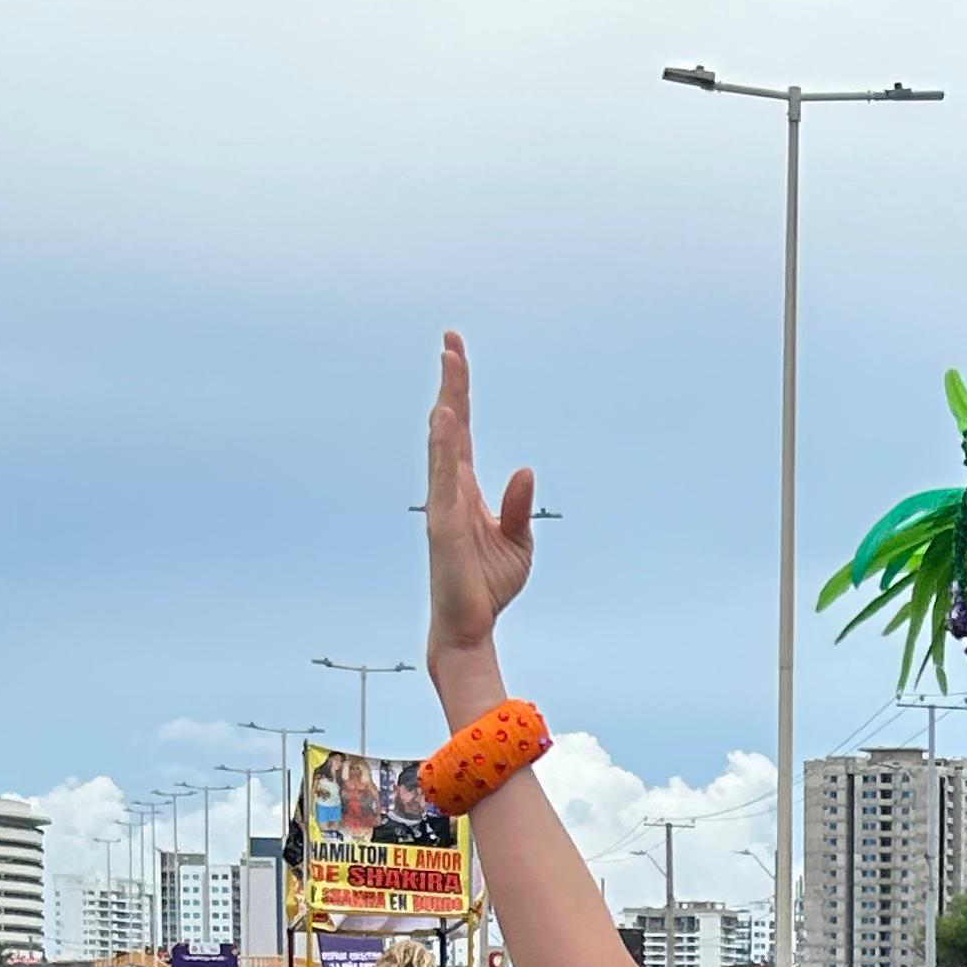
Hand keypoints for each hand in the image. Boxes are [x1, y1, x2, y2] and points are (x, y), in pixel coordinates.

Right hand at [425, 330, 537, 687]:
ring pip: (443, 444)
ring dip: (447, 404)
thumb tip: (524, 469)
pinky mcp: (443, 526)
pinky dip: (443, 448)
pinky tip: (445, 419)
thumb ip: (518, 507)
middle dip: (451, 383)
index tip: (455, 353)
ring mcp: (443, 505)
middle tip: (451, 341)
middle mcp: (450, 489)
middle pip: (450, 426)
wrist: (470, 626)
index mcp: (465, 489)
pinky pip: (443, 480)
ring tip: (450, 366)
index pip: (462, 431)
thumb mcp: (517, 543)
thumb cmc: (489, 587)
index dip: (459, 392)